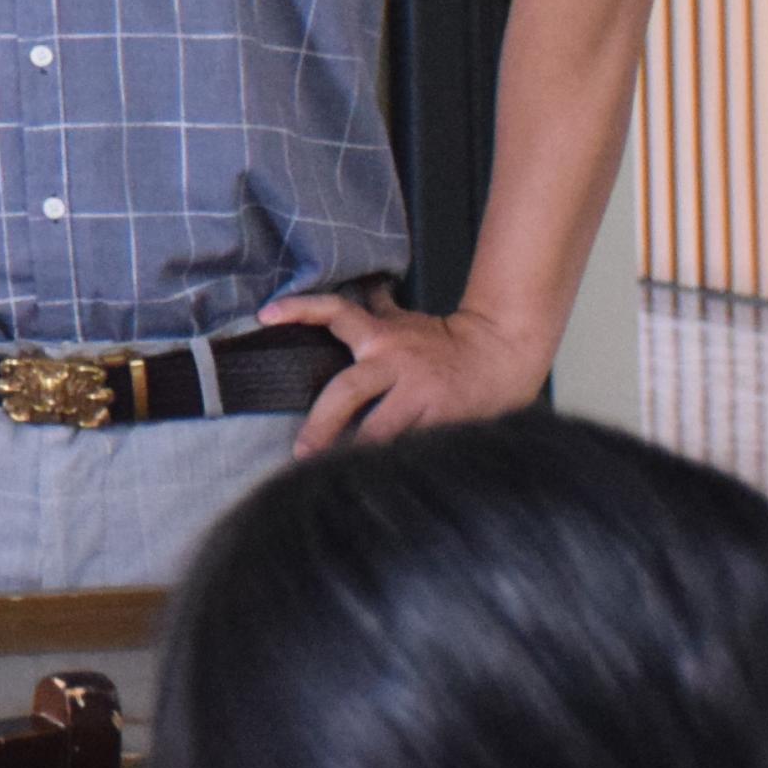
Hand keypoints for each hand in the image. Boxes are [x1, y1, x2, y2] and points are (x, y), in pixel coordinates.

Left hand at [265, 283, 550, 452]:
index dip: (299, 310)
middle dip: (321, 425)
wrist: (503, 353)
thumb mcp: (407, 321)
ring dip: (356, 455)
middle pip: (347, 393)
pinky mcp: (443, 421)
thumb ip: (376, 310)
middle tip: (300, 452)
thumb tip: (357, 285)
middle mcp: (395, 363)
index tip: (265, 316)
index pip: (335, 313)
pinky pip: (411, 447)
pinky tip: (377, 482)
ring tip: (333, 478)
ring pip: (379, 430)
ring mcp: (419, 394)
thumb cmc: (445, 341)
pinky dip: (394, 464)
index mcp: (381, 337)